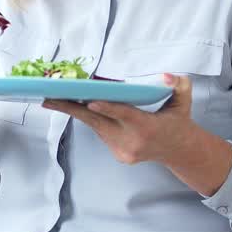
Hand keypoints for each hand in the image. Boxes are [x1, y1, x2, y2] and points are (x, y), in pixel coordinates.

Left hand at [43, 73, 197, 164]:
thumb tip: (167, 77)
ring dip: (76, 112)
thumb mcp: (183, 102)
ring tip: (53, 98)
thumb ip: (179, 87)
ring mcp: (123, 151)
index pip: (125, 116)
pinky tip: (76, 106)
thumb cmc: (179, 122)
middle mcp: (132, 142)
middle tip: (49, 98)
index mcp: (148, 128)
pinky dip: (90, 118)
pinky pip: (100, 131)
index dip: (108, 108)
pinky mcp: (117, 154)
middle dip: (72, 109)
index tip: (90, 102)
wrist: (179, 151)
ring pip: (96, 127)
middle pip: (99, 123)